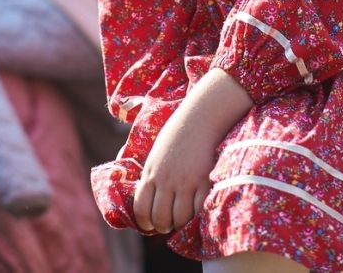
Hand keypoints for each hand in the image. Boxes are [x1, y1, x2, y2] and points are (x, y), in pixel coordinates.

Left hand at [133, 68, 253, 233]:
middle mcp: (165, 180)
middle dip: (163, 226)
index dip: (145, 223)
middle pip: (160, 218)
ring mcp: (185, 182)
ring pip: (179, 218)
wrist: (200, 116)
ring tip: (183, 218)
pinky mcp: (203, 181)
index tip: (150, 226)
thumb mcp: (155, 152)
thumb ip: (149, 174)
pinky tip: (197, 209)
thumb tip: (139, 190)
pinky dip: (197, 215)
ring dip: (181, 223)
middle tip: (169, 224)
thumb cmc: (177, 133)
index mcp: (150, 172)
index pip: (141, 209)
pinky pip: (198, 210)